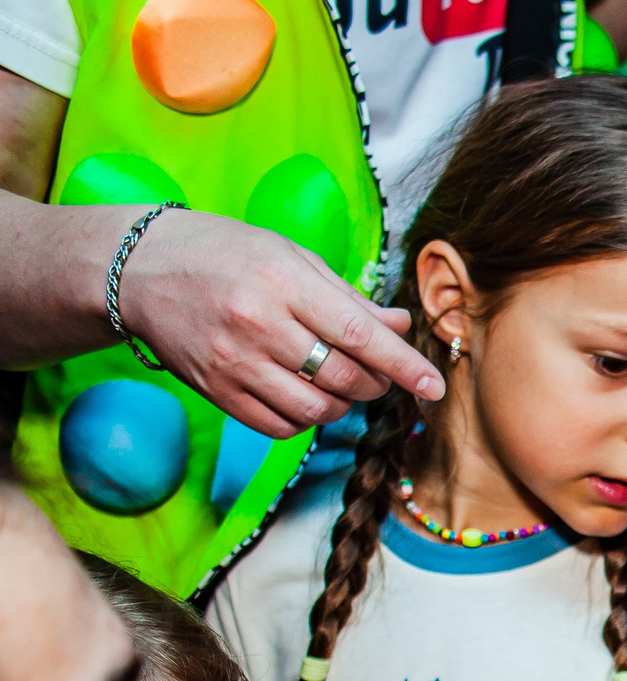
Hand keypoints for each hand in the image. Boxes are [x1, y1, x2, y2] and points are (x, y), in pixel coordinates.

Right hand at [112, 208, 442, 437]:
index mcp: (283, 283)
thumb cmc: (224, 254)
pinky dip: (305, 419)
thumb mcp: (289, 256)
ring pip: (317, 411)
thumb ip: (348, 297)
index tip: (435, 387)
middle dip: (375, 383)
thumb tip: (401, 325)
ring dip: (342, 405)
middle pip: (344, 378)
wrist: (137, 269)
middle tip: (376, 372)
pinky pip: (280, 427)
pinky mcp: (216, 391)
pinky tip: (303, 395)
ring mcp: (234, 363)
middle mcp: (259, 326)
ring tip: (338, 381)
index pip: (361, 336)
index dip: (404, 366)